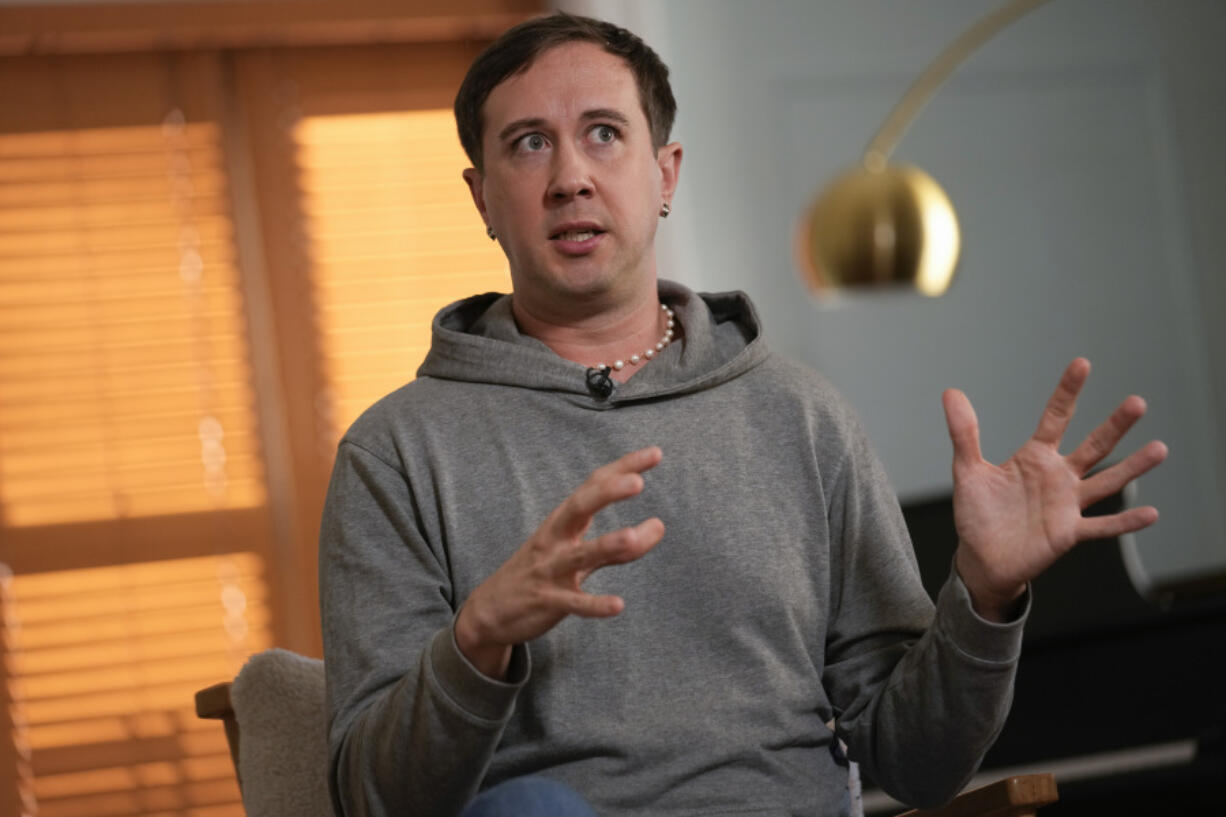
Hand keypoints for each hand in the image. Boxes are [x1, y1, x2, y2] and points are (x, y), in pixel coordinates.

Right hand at [455, 446, 665, 677]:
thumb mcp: (579, 556)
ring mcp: (550, 570)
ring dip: (606, 545)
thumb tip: (660, 526)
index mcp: (563, 522)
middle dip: (607, 494)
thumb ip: (619, 546)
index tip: (655, 454)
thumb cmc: (540, 572)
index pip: (594, 486)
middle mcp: (555, 540)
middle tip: (637, 483)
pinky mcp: (548, 602)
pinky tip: (618, 605)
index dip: (624, 468)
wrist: (490, 610)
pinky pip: (574, 603)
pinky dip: (595, 604)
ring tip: (632, 536)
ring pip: (580, 555)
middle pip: (579, 508)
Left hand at [943, 358, 1167, 620]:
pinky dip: (1125, 523)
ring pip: (1107, 482)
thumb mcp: (967, 471)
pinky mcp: (1068, 534)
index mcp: (1035, 457)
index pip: (1055, 418)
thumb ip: (964, 433)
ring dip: (1132, 468)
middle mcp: (1058, 477)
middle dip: (1114, 425)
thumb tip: (951, 394)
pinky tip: (1151, 514)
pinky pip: (1101, 527)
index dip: (1067, 392)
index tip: (1082, 364)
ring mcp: (1067, 505)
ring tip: (1159, 448)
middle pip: (1092, 446)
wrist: (982, 559)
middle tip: (1137, 402)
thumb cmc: (979, 515)